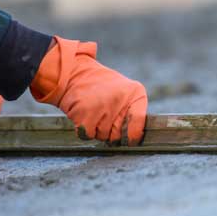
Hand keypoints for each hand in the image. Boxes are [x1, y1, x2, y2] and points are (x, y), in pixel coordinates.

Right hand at [31, 37, 147, 145]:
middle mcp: (120, 99)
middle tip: (106, 118)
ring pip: (102, 136)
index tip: (130, 140)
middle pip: (118, 135)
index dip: (134, 136)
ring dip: (97, 130)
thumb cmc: (105, 88)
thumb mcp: (128, 92)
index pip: (139, 121)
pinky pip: (88, 135)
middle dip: (112, 133)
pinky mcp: (83, 113)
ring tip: (95, 113)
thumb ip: (134, 112)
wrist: (77, 75)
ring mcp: (101, 106)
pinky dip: (85, 130)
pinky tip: (86, 116)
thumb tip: (133, 138)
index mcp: (135, 94)